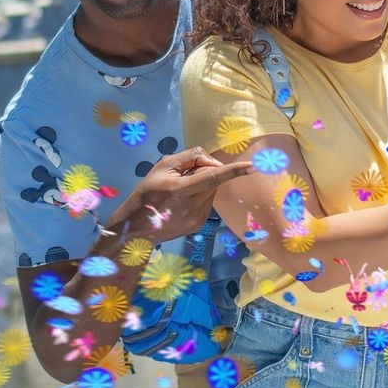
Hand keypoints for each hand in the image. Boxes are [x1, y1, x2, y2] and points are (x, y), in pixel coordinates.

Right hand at [121, 147, 255, 241]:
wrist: (135, 229)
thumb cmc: (147, 192)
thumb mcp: (163, 167)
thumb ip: (190, 158)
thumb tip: (213, 163)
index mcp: (180, 189)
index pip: (212, 177)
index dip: (234, 171)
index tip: (253, 166)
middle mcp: (192, 206)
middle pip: (213, 181)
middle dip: (204, 172)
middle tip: (183, 176)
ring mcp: (197, 218)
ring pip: (211, 192)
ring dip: (202, 186)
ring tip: (179, 193)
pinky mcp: (199, 225)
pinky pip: (207, 203)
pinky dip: (199, 197)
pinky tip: (182, 204)